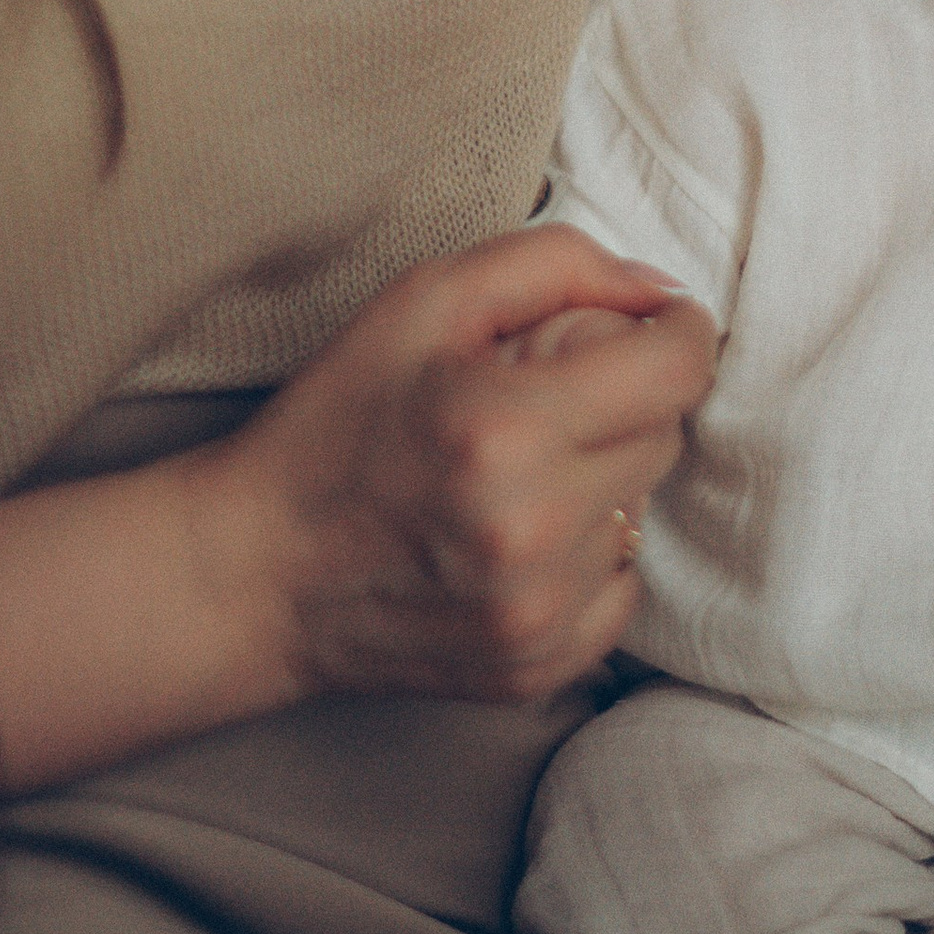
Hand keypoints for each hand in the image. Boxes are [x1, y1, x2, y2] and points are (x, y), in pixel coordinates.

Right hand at [190, 230, 716, 703]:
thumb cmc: (338, 422)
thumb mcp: (423, 301)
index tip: (651, 326)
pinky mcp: (536, 667)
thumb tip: (662, 292)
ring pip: (642, 513)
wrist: (257, 571)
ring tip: (516, 477)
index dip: (675, 331)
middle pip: (664, 435)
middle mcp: (531, 527)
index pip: (676, 369)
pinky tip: (517, 541)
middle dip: (621, 402)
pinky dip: (586, 559)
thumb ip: (555, 265)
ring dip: (600, 483)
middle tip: (541, 402)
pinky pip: (621, 590)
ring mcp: (536, 610)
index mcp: (506, 425)